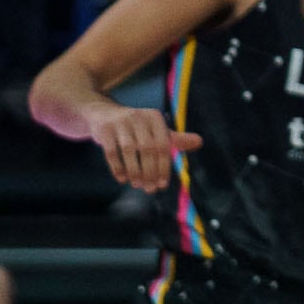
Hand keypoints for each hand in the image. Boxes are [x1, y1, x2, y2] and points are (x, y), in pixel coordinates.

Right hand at [83, 100, 201, 192]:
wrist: (104, 113)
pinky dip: (118, 167)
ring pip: (129, 151)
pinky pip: (111, 152)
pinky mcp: (105, 130)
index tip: (162, 185)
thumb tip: (199, 142)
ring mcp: (121, 123)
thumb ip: (175, 138)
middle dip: (149, 172)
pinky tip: (122, 179)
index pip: (163, 145)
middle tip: (149, 189)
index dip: (164, 167)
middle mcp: (139, 118)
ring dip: (134, 171)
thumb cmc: (135, 126)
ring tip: (137, 184)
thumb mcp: (155, 129)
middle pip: (148, 149)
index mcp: (154, 118)